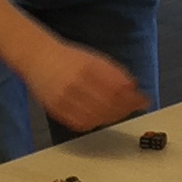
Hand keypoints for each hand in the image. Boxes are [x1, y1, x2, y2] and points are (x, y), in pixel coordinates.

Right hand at [29, 39, 147, 135]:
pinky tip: (103, 118)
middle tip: (136, 108)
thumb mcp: (94, 58)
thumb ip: (113, 72)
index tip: (144, 100)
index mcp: (87, 67)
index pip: (117, 87)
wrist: (38, 58)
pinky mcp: (56, 110)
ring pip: (96, 116)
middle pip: (109, 103)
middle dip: (126, 108)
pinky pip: (81, 123)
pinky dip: (96, 123)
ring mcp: (64, 98)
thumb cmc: (69, 58)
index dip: (133, 97)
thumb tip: (133, 87)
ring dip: (114, 117)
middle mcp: (76, 82)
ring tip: (122, 113)